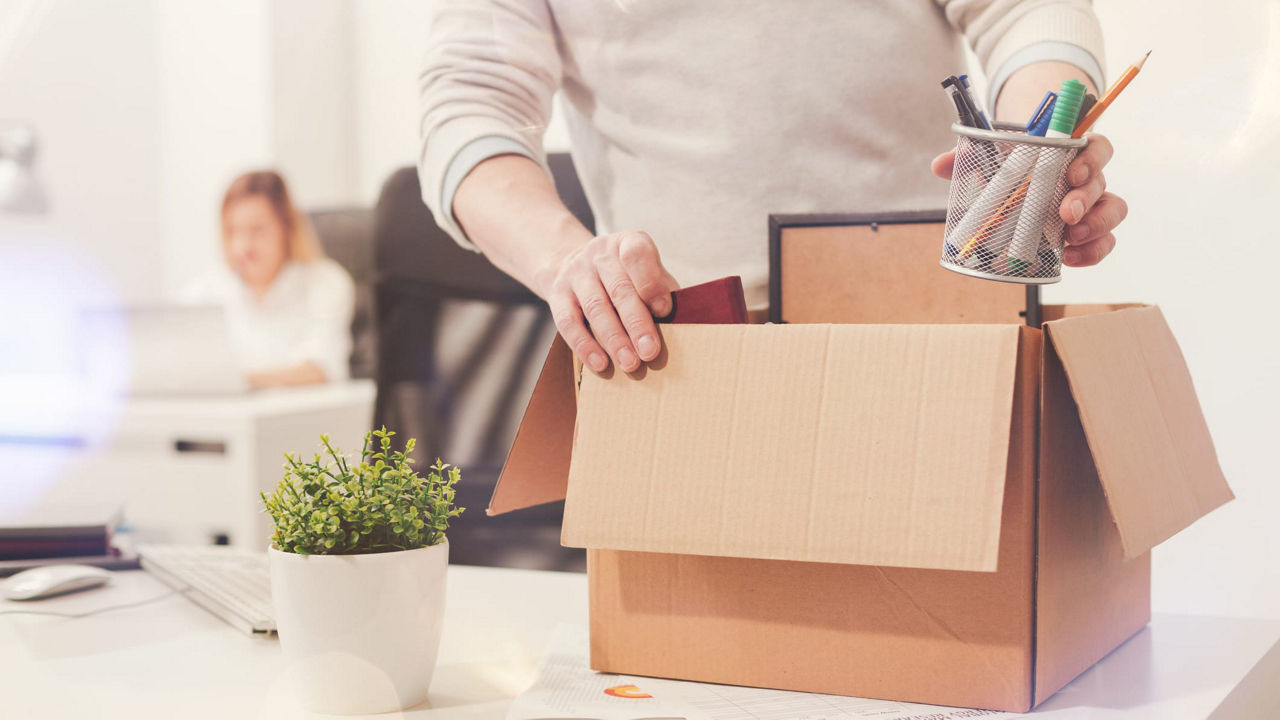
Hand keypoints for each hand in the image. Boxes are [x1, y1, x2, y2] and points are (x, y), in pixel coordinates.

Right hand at [538, 231, 678, 373]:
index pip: (637, 254)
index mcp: (628, 243)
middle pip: (619, 289)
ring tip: (629, 363)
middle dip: (637, 323)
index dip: (651, 283)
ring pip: (596, 307)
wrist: (572, 262)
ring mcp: (576, 271)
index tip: (663, 310)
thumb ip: (661, 290)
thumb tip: (679, 324)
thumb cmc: (623, 275)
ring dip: (614, 339)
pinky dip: (585, 345)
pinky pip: (568, 322)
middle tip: (650, 351)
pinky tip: (600, 363)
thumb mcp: (645, 271)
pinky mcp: (557, 292)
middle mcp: (600, 253)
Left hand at [931, 132, 1127, 266]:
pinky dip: (1092, 252)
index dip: (1091, 159)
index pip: (1096, 147)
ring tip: (1069, 239)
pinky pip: (1103, 241)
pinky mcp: (1086, 232)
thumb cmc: (1011, 165)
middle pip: (1103, 183)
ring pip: (1113, 211)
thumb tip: (940, 165)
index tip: (1072, 174)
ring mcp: (1090, 205)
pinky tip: (1071, 259)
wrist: (1017, 183)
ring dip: (1095, 227)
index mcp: (1070, 152)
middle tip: (1064, 214)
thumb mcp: (991, 156)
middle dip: (1086, 200)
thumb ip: (967, 156)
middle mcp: (1087, 178)